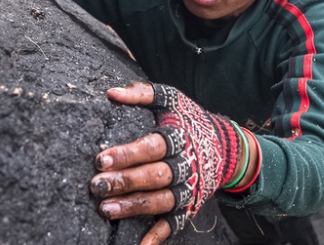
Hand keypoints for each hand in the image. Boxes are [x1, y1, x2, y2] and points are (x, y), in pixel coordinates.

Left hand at [91, 82, 254, 244]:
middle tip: (97, 186)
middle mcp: (184, 166)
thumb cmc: (189, 121)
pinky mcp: (189, 207)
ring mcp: (187, 190)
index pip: (151, 147)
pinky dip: (157, 236)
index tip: (101, 159)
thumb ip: (143, 93)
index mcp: (178, 139)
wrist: (227, 148)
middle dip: (124, 182)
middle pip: (153, 176)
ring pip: (159, 201)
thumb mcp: (171, 100)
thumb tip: (112, 93)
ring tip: (106, 210)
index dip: (127, 154)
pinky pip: (173, 224)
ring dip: (133, 207)